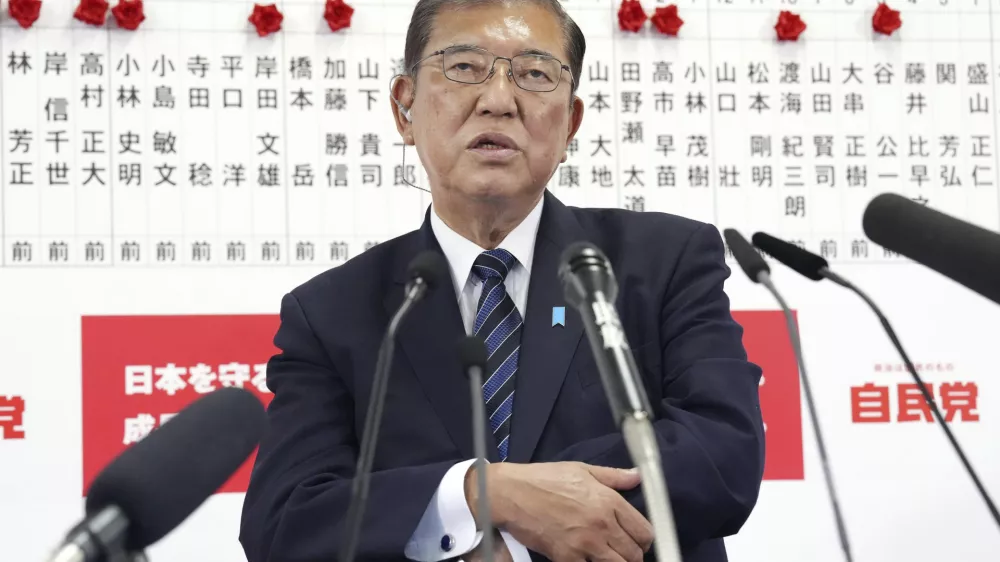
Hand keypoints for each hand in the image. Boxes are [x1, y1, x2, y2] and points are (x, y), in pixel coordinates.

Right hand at [468, 462, 653, 561]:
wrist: (512, 493)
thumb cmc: (544, 479)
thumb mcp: (582, 470)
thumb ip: (614, 476)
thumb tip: (638, 477)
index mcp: (608, 501)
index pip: (644, 531)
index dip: (644, 540)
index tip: (637, 542)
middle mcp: (602, 524)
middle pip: (634, 554)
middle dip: (631, 555)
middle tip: (621, 552)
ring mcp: (585, 543)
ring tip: (605, 556)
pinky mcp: (567, 558)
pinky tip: (586, 558)